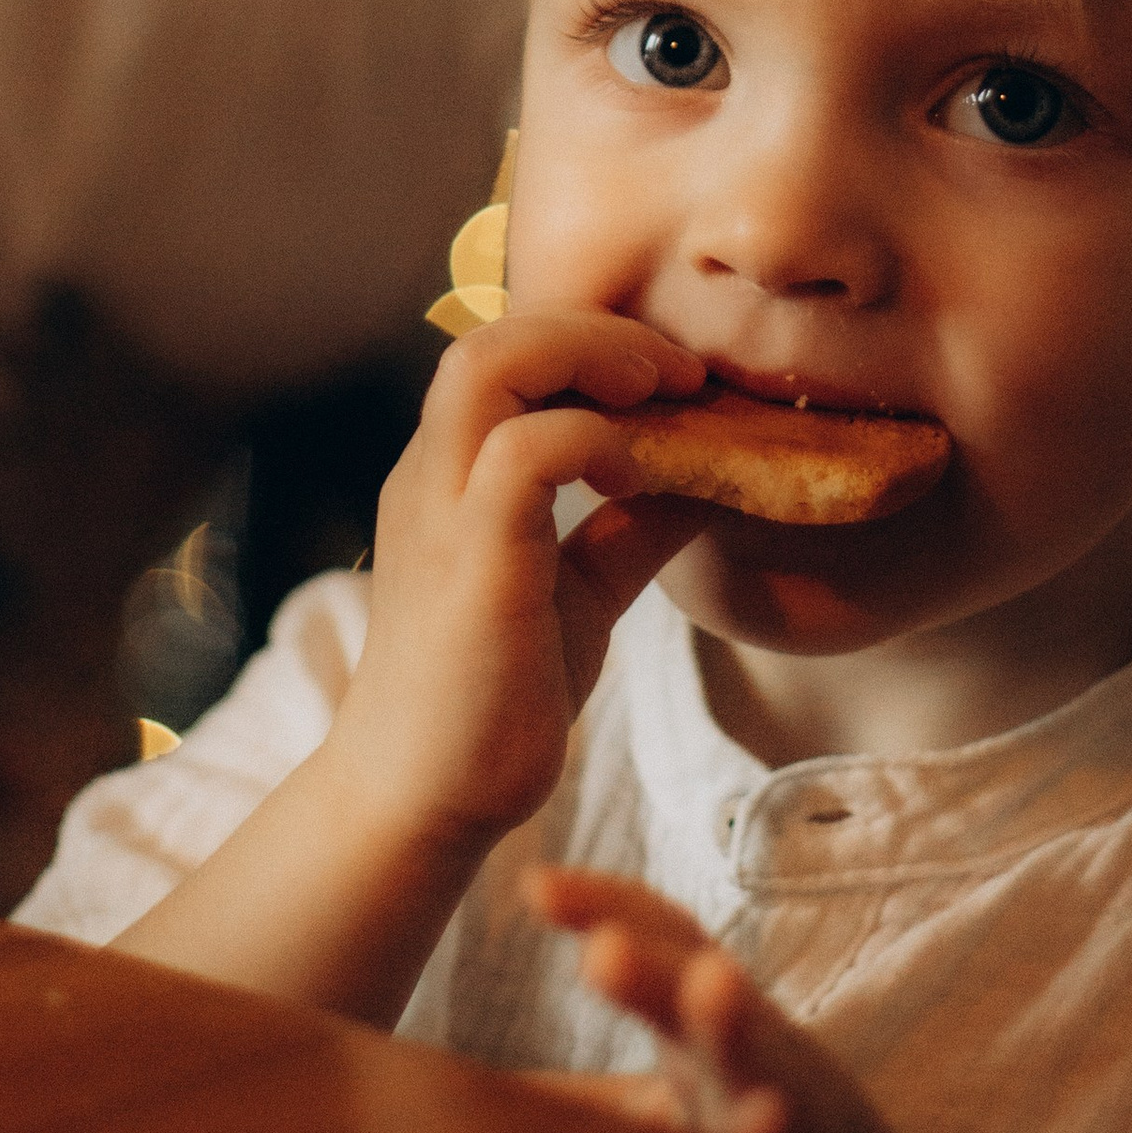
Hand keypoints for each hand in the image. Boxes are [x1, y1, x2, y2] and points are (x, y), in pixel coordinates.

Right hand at [321, 314, 706, 857]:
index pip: (505, 356)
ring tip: (658, 395)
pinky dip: (593, 441)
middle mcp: (432, 474)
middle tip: (676, 373)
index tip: (673, 380)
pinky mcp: (470, 559)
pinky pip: (523, 453)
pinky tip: (634, 479)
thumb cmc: (492, 698)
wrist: (421, 801)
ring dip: (589, 358)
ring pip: (487, 363)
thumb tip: (710, 482)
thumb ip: (629, 530)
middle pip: (490, 336)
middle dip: (595, 331)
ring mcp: (442, 510)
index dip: (591, 345)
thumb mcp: (581, 592)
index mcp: (450, 473)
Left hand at [524, 866, 968, 1132]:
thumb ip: (593, 1096)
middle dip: (656, 964)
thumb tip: (478, 1094)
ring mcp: (806, 1112)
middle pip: (709, 989)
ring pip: (769, 1062)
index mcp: (711, 1025)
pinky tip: (768, 1127)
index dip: (609, 903)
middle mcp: (761, 1051)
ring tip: (710, 987)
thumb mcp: (680, 1107)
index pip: (668, 936)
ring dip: (736, 1025)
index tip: (534, 888)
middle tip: (596, 949)